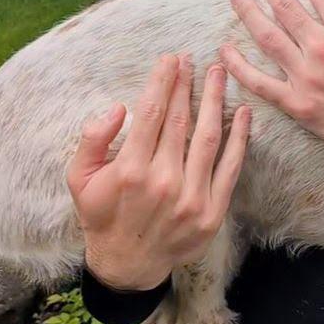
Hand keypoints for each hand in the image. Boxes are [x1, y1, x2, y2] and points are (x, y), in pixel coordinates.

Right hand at [67, 52, 250, 290]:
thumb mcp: (79, 178)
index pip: (151, 113)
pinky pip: (231, 167)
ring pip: (209, 137)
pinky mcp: (213, 211)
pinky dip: (240, 138)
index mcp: (130, 170)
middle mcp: (163, 182)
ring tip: (219, 74)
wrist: (127, 265)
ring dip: (215, 101)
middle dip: (188, 85)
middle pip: (181, 121)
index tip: (171, 59)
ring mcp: (191, 198)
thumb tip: (118, 107)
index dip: (163, 82)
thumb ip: (92, 139)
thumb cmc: (102, 215)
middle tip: (195, 58)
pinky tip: (244, 113)